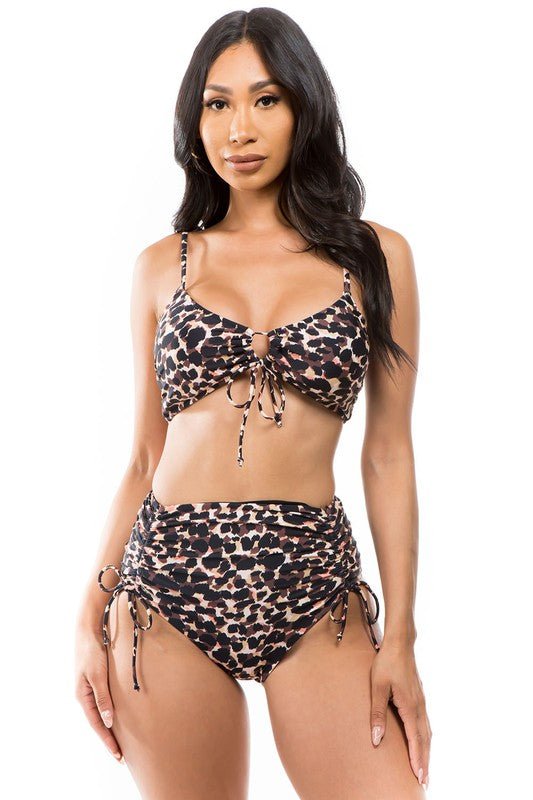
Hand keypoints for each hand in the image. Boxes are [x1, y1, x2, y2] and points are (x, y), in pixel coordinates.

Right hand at [74, 622, 123, 762]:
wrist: (88, 630)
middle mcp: (84, 695)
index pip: (97, 724)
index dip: (107, 740)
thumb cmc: (92, 651)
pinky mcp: (95, 681)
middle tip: (121, 755)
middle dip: (108, 739)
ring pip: (100, 714)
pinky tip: (116, 718)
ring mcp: (89, 688)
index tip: (118, 754)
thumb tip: (108, 721)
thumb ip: (102, 698)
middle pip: (98, 722)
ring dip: (109, 728)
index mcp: (82, 696)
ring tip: (120, 742)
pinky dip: (109, 714)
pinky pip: (102, 703)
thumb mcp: (98, 675)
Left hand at [369, 639, 430, 788]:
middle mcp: (419, 707)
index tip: (419, 777)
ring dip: (426, 751)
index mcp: (410, 707)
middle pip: (425, 740)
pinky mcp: (419, 697)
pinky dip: (426, 737)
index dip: (417, 759)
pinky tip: (423, 741)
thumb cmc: (386, 664)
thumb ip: (377, 714)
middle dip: (425, 761)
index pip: (415, 739)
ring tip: (424, 767)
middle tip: (424, 781)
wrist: (400, 644)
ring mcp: (421, 701)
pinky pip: (425, 723)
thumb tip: (376, 739)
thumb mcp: (377, 688)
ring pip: (427, 732)